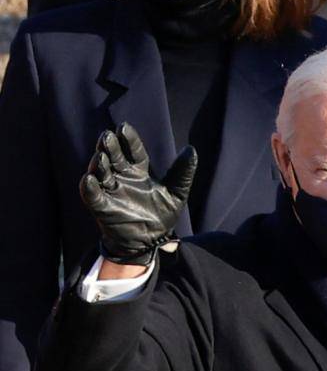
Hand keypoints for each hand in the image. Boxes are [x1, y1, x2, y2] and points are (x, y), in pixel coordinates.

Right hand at [80, 123, 197, 264]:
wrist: (151, 243)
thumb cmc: (161, 216)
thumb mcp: (176, 195)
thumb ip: (182, 174)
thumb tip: (191, 150)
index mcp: (138, 170)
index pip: (133, 151)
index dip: (129, 140)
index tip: (124, 128)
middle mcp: (121, 176)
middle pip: (114, 156)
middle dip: (110, 146)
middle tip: (108, 136)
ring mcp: (110, 190)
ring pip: (100, 172)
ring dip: (99, 163)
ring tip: (101, 157)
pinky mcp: (101, 206)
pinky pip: (92, 195)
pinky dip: (89, 187)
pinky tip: (90, 180)